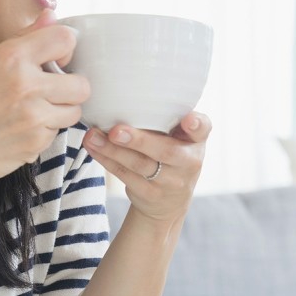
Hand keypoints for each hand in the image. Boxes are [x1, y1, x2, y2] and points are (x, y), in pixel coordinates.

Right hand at [0, 11, 89, 189]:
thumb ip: (24, 38)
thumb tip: (51, 15)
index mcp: (11, 58)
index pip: (65, 39)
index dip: (65, 49)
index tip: (56, 59)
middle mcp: (25, 85)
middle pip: (82, 84)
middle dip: (71, 88)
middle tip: (51, 91)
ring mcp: (33, 116)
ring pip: (75, 110)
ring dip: (61, 111)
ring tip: (36, 110)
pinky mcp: (36, 141)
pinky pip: (58, 131)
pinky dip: (46, 131)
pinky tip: (23, 128)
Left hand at [83, 112, 210, 223]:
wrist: (169, 203)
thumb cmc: (171, 155)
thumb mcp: (180, 139)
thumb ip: (168, 120)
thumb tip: (127, 92)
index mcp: (196, 141)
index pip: (202, 130)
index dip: (197, 124)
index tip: (189, 119)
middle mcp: (189, 162)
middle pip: (166, 151)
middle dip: (140, 141)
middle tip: (116, 131)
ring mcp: (170, 182)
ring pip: (140, 165)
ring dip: (113, 150)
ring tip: (93, 136)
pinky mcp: (150, 194)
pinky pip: (125, 176)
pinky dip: (106, 160)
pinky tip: (93, 148)